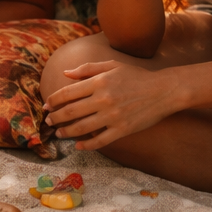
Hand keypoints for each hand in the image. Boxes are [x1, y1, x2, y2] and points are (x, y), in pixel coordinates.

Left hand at [42, 60, 177, 148]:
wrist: (164, 90)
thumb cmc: (137, 76)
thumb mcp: (112, 65)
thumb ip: (88, 69)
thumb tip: (66, 74)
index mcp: (99, 82)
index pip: (67, 93)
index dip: (52, 101)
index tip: (47, 106)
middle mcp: (103, 99)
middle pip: (70, 112)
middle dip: (55, 118)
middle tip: (49, 122)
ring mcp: (112, 116)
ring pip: (81, 128)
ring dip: (66, 132)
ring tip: (60, 134)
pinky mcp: (122, 129)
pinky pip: (99, 141)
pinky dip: (87, 145)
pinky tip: (79, 145)